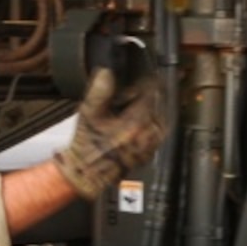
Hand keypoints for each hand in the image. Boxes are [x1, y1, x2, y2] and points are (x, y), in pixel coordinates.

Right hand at [56, 68, 166, 197]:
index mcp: (135, 124)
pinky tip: (135, 122)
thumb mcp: (88, 114)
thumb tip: (106, 73)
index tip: (142, 76)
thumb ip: (99, 92)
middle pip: (159, 105)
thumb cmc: (87, 146)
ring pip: (160, 118)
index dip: (146, 82)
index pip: (152, 94)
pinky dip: (150, 123)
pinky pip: (157, 132)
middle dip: (148, 95)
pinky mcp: (149, 152)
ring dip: (151, 108)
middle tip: (135, 92)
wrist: (87, 173)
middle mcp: (148, 135)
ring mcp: (150, 145)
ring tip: (133, 107)